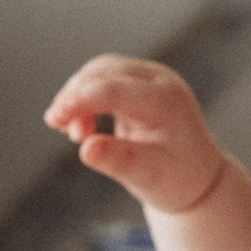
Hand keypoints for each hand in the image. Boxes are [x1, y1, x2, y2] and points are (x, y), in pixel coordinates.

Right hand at [43, 55, 226, 214]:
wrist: (196, 178)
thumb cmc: (174, 179)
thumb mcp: (147, 177)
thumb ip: (118, 161)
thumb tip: (86, 149)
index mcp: (166, 100)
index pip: (113, 89)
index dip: (78, 101)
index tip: (53, 120)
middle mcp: (161, 80)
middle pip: (103, 71)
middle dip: (74, 95)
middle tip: (56, 125)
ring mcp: (152, 77)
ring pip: (100, 70)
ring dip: (77, 95)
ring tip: (74, 133)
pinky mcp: (141, 82)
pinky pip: (104, 78)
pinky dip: (86, 96)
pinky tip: (82, 125)